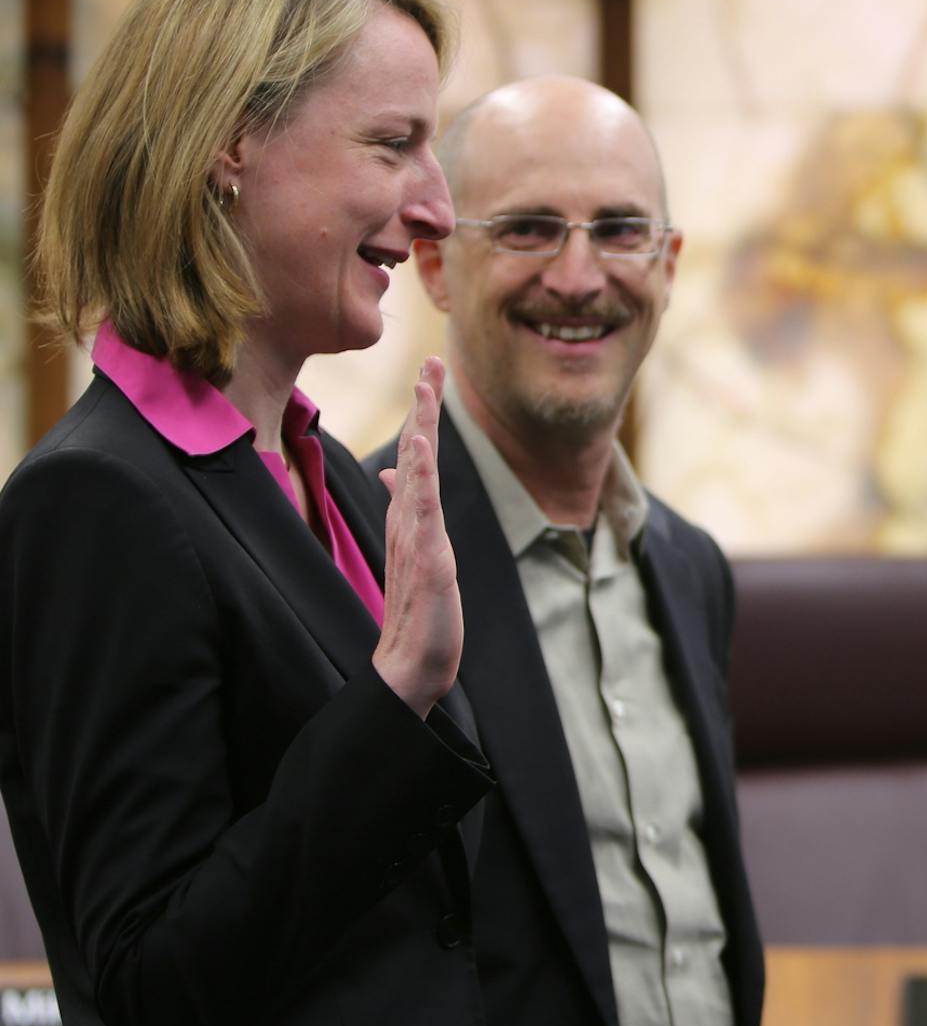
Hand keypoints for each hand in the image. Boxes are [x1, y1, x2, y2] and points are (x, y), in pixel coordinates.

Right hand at [373, 358, 461, 715]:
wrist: (410, 663)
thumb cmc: (418, 613)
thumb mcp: (419, 553)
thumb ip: (409, 513)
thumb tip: (396, 473)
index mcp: (412, 517)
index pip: (417, 456)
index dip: (422, 415)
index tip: (428, 374)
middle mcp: (410, 519)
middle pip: (415, 450)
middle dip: (424, 405)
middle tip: (430, 361)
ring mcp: (416, 536)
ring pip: (417, 470)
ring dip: (421, 425)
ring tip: (424, 386)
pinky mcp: (426, 557)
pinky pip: (421, 508)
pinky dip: (420, 474)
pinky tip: (421, 444)